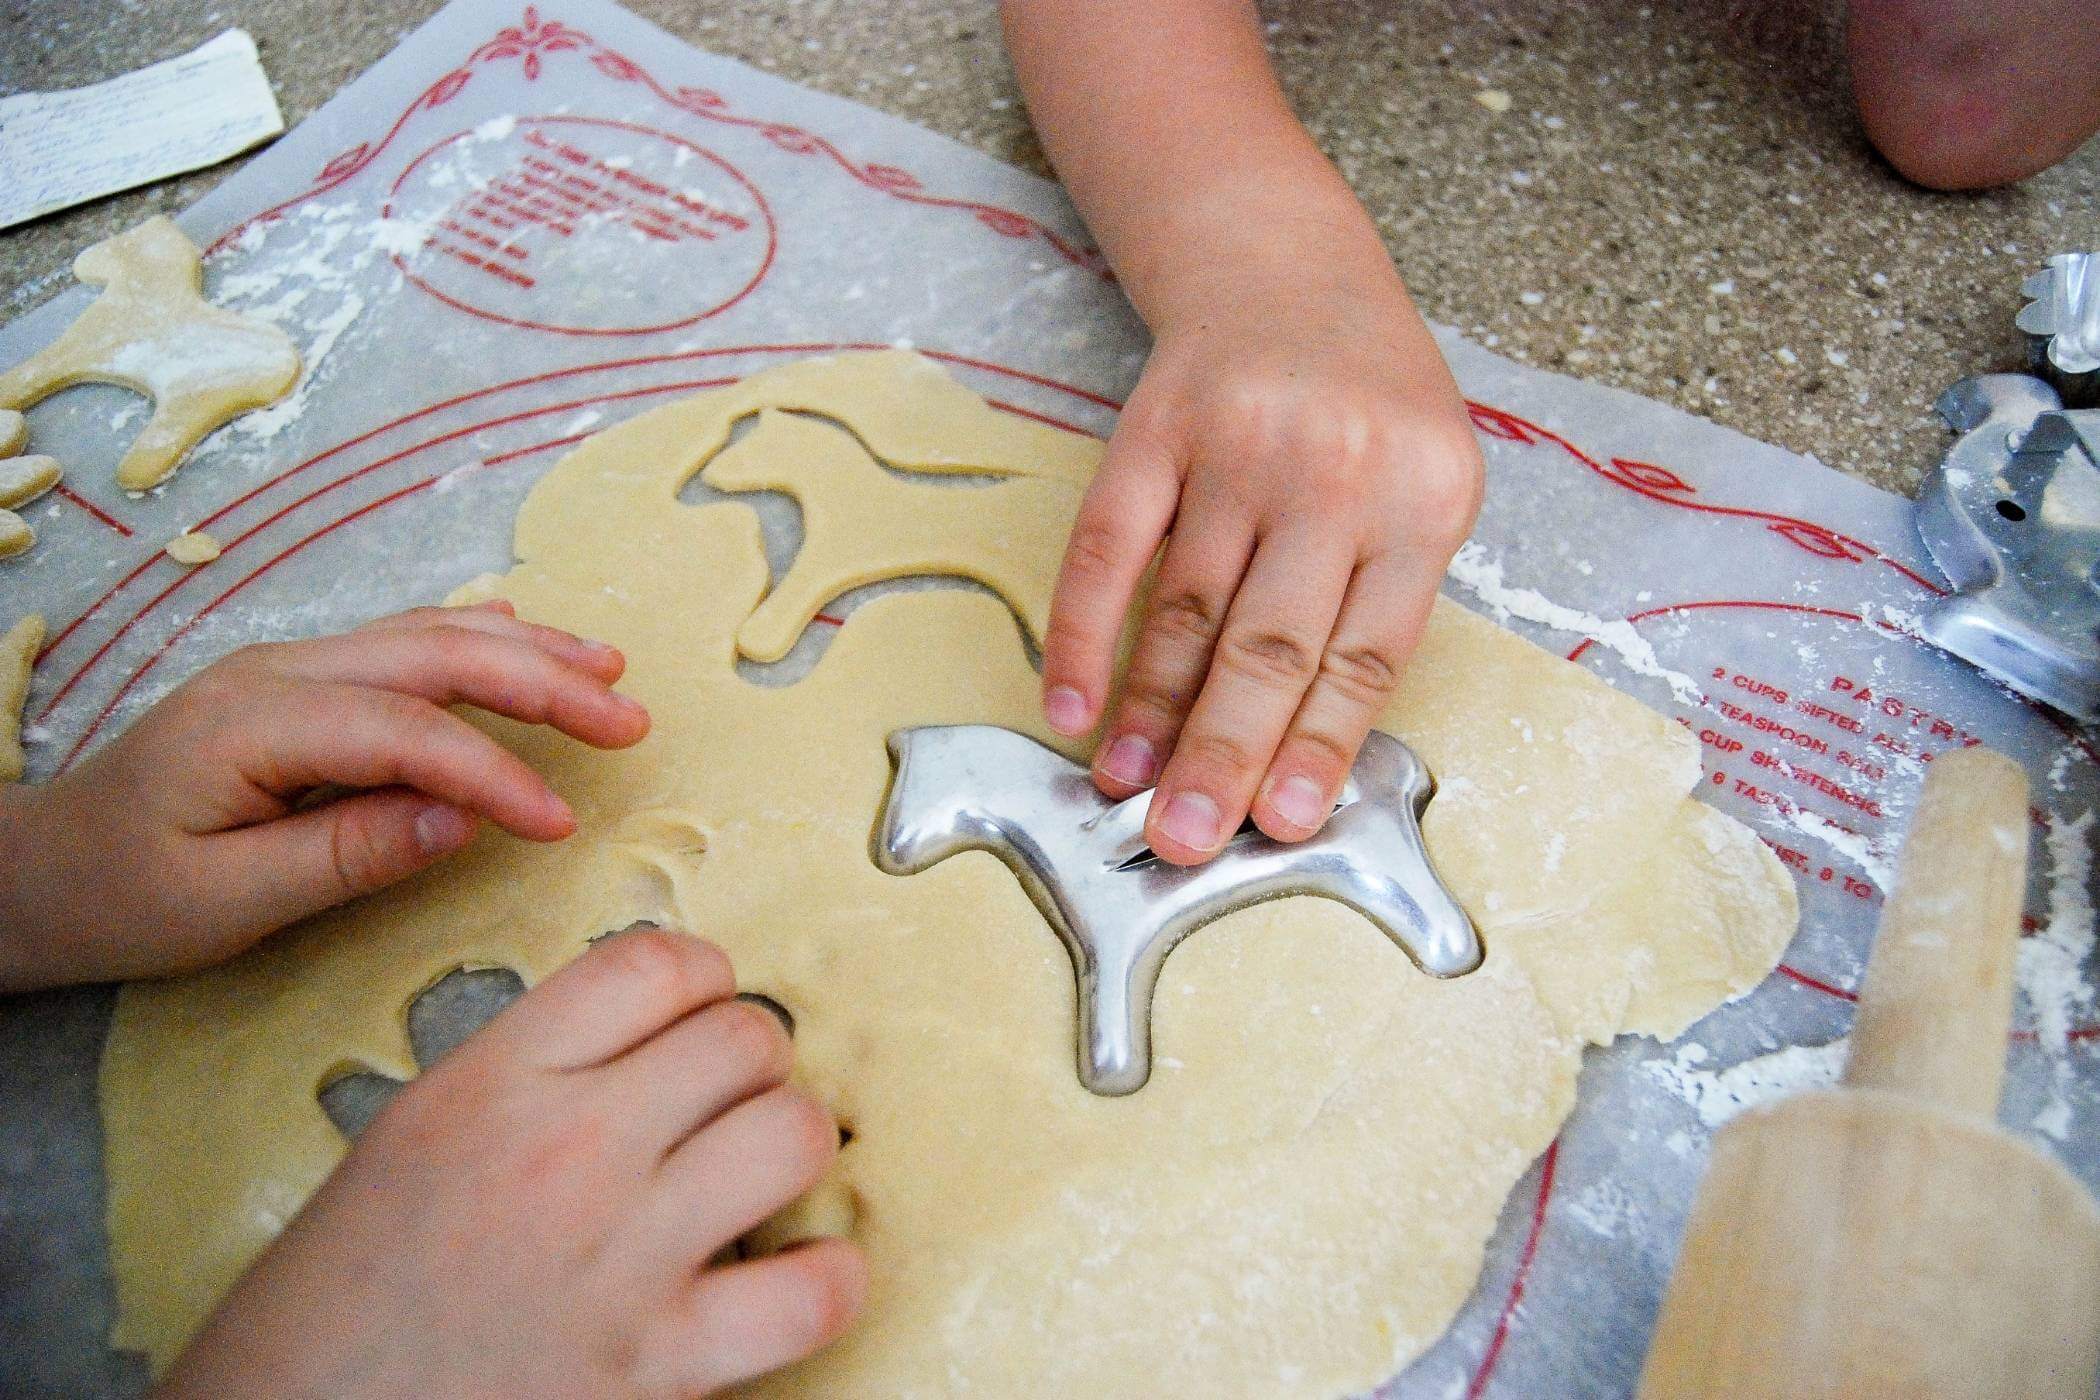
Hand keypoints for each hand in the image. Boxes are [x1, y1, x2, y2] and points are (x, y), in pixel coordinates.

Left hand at [0, 602, 648, 989]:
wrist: (31, 871)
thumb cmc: (118, 898)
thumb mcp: (223, 903)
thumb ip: (344, 855)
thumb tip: (461, 823)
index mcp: (252, 723)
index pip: (406, 731)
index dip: (495, 771)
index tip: (562, 822)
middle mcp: (277, 673)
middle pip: (434, 653)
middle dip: (543, 678)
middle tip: (630, 718)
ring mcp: (287, 668)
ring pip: (427, 634)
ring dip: (526, 649)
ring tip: (610, 671)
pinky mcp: (299, 685)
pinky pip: (405, 647)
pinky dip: (481, 645)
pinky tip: (529, 647)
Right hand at [159, 928, 865, 1397]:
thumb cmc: (328, 1314)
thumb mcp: (411, 1139)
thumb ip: (525, 1078)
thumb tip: (636, 1046)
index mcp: (490, 1086)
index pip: (650, 964)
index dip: (702, 977)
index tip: (703, 1006)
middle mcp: (564, 1153)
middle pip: (742, 1037)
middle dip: (754, 1061)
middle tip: (732, 1098)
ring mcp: (618, 1257)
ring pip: (791, 1133)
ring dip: (793, 1146)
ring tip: (762, 1175)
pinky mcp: (655, 1363)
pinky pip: (809, 1292)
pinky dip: (827, 1280)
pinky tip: (797, 1275)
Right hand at [1039, 272, 1482, 863]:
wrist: (1290, 271)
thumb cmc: (1369, 408)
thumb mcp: (1424, 485)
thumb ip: (1383, 598)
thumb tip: (1301, 751)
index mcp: (1424, 497)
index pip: (1365, 652)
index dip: (1318, 746)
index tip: (1283, 822)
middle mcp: (1333, 469)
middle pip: (1271, 642)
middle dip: (1226, 752)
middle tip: (1187, 838)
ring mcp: (1236, 444)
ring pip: (1187, 606)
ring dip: (1152, 710)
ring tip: (1128, 788)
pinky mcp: (1154, 427)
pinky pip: (1107, 549)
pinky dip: (1081, 633)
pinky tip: (1069, 703)